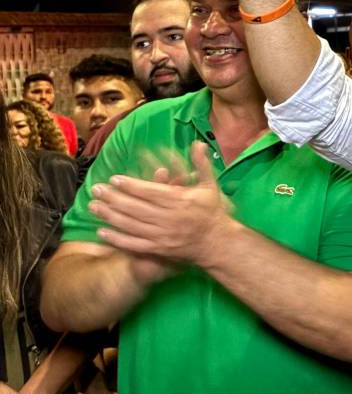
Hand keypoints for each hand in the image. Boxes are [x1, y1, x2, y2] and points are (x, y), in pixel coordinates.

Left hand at [87, 142, 231, 269]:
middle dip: (114, 198)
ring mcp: (162, 235)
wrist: (217, 243)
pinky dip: (117, 239)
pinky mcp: (158, 249)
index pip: (150, 192)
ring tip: (93, 207)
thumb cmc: (212, 212)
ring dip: (110, 216)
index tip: (114, 179)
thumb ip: (202, 164)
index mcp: (179, 201)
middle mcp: (168, 218)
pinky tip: (102, 231)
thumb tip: (198, 143)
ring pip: (131, 225)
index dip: (131, 186)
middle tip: (96, 189)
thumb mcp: (210, 185)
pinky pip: (134, 244)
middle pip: (136, 208)